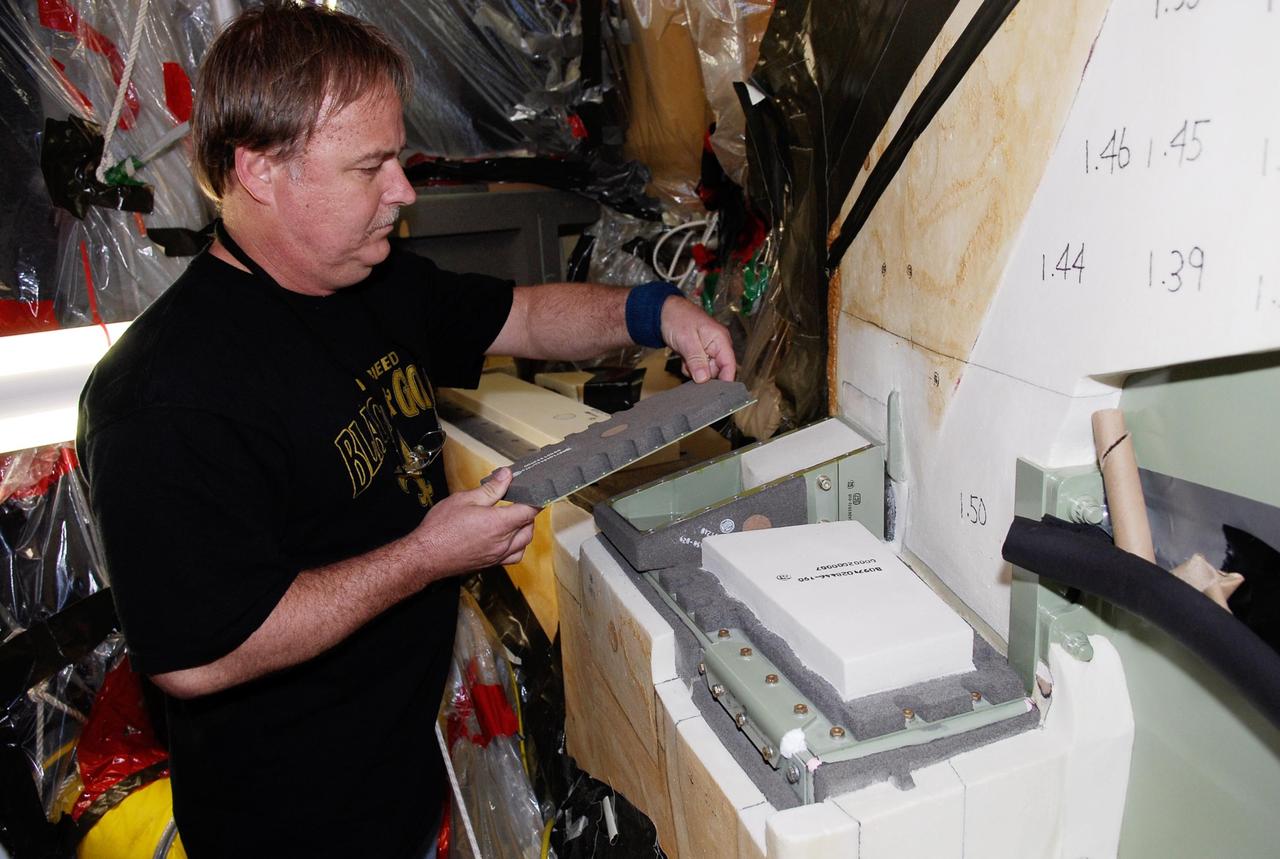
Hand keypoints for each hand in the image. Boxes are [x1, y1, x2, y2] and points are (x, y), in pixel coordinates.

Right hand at [411, 468, 537, 575]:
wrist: (426, 555)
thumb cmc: (441, 528)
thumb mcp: (465, 499)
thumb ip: (491, 489)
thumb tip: (507, 475)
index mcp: (499, 524)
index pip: (529, 511)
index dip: (535, 500)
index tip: (535, 492)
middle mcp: (503, 543)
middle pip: (529, 528)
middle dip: (529, 515)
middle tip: (520, 502)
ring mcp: (497, 556)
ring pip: (524, 545)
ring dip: (524, 532)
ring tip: (515, 520)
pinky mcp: (490, 564)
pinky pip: (513, 557)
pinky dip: (516, 547)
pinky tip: (507, 539)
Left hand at [659, 295, 736, 382]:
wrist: (664, 312)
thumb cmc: (677, 318)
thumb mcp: (686, 340)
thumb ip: (697, 360)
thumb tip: (704, 379)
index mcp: (721, 339)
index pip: (730, 365)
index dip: (725, 380)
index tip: (717, 393)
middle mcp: (718, 346)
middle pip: (718, 371)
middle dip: (704, 374)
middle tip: (690, 365)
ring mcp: (709, 350)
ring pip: (707, 372)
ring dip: (695, 370)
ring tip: (685, 358)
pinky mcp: (700, 354)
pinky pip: (698, 368)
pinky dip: (690, 367)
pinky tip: (684, 358)